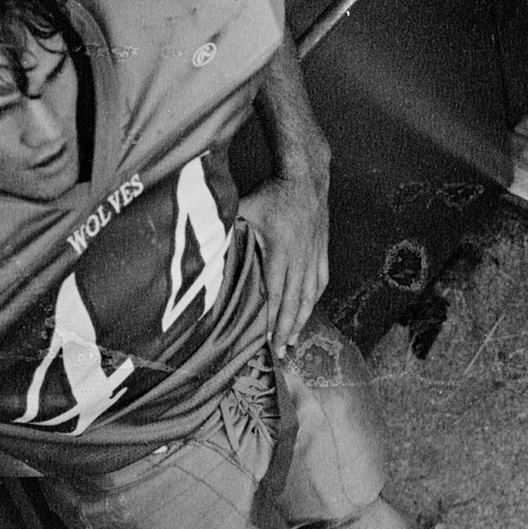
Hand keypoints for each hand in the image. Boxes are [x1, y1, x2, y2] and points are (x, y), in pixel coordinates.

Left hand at [242, 172, 330, 356]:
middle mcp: (301, 255)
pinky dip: (314, 299)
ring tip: (295, 340)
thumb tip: (204, 246)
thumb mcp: (246, 208)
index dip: (272, 317)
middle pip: (294, 300)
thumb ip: (229, 229)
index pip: (276, 290)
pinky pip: (321, 280)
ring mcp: (315, 254)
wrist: (306, 176)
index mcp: (281, 248)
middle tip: (282, 352)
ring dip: (302, 319)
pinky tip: (308, 311)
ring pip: (310, 294)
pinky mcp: (323, 249)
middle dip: (288, 329)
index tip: (267, 339)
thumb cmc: (272, 192)